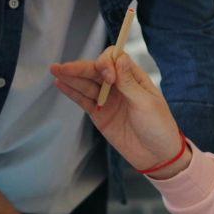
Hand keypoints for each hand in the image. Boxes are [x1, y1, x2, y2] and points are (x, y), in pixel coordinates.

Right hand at [50, 49, 189, 178]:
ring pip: (87, 84)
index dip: (106, 63)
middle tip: (62, 67)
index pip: (114, 59)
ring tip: (55, 70)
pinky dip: (72, 92)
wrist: (157, 156)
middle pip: (96, 71)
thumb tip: (119, 57)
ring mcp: (108, 100)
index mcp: (134, 78)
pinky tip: (60, 83)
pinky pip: (83, 100)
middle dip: (80, 68)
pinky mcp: (100, 115)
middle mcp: (119, 85)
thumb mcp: (146, 103)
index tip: (108, 77)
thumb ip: (128, 82)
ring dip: (71, 77)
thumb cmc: (158, 127)